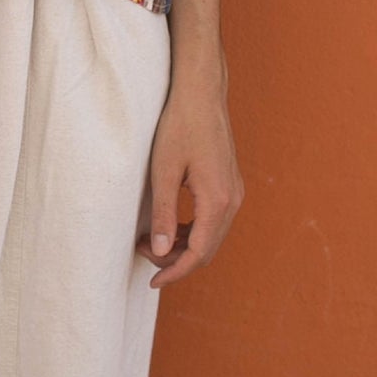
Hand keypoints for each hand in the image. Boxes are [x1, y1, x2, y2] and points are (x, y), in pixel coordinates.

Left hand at [141, 85, 242, 288]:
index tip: (152, 282)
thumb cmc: (180, 126)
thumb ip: (162, 214)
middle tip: (142, 252)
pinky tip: (167, 226)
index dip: (174, 272)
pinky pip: (212, 222)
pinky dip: (190, 232)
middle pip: (206, 250)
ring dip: (182, 246)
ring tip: (149, 239)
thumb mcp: (163, 171)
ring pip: (210, 237)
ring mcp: (234, 193)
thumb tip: (159, 252)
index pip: (198, 253)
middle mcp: (232, 200)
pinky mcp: (228, 186)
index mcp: (218, 200)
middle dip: (175, 260)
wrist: (201, 94)